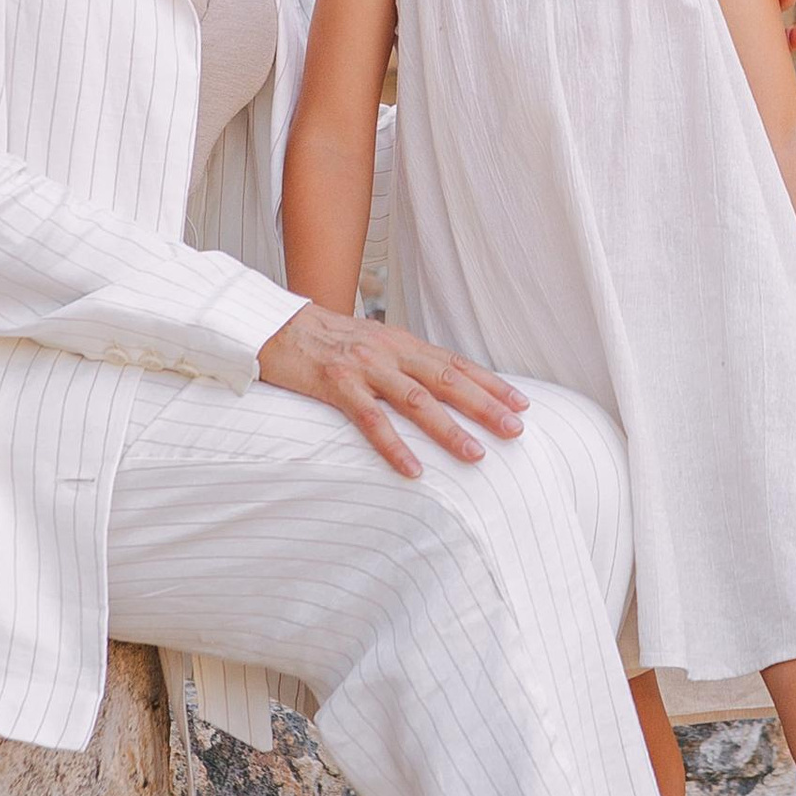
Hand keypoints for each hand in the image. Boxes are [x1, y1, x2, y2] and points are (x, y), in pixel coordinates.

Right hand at [258, 304, 529, 477]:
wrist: (273, 325)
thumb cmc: (322, 339)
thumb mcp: (370, 344)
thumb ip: (400, 362)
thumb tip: (434, 387)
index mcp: (401, 342)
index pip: (455, 363)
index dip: (490, 383)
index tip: (522, 403)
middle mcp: (389, 351)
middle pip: (447, 380)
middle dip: (485, 405)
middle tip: (516, 429)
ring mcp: (364, 367)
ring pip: (416, 400)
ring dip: (449, 429)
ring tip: (476, 454)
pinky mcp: (335, 384)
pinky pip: (369, 419)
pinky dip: (393, 446)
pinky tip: (412, 470)